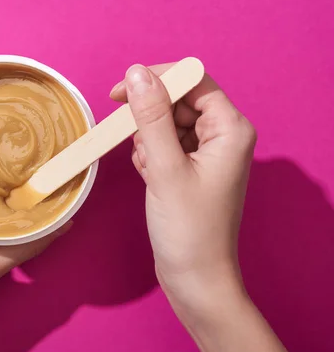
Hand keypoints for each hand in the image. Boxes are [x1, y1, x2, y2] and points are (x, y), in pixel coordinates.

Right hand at [111, 64, 289, 351]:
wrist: (194, 278)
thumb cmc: (189, 229)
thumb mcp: (164, 167)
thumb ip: (150, 116)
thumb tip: (136, 73)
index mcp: (230, 129)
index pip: (192, 80)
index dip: (156, 79)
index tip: (120, 93)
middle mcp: (222, 135)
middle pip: (177, 100)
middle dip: (149, 118)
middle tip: (134, 143)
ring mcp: (206, 153)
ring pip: (166, 123)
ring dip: (146, 140)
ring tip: (149, 171)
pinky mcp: (190, 168)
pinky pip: (163, 143)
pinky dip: (149, 155)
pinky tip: (149, 178)